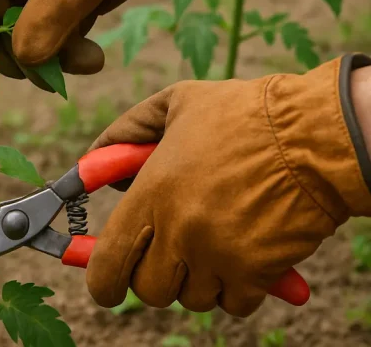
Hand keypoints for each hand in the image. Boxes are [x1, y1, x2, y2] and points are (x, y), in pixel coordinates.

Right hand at [0, 0, 193, 88]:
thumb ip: (52, 10)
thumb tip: (24, 57)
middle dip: (18, 58)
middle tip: (50, 76)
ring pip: (21, 45)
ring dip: (50, 62)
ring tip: (90, 61)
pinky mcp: (54, 8)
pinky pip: (49, 44)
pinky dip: (68, 57)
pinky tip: (94, 57)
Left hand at [85, 54, 370, 316]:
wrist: (316, 134)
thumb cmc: (243, 113)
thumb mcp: (175, 104)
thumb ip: (126, 132)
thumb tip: (94, 164)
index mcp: (153, 193)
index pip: (108, 262)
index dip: (101, 281)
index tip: (104, 285)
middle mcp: (180, 231)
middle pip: (147, 289)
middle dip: (154, 275)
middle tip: (168, 253)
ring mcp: (219, 256)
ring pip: (190, 298)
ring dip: (196, 279)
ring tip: (212, 241)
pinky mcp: (257, 272)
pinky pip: (232, 304)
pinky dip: (235, 289)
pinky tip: (243, 255)